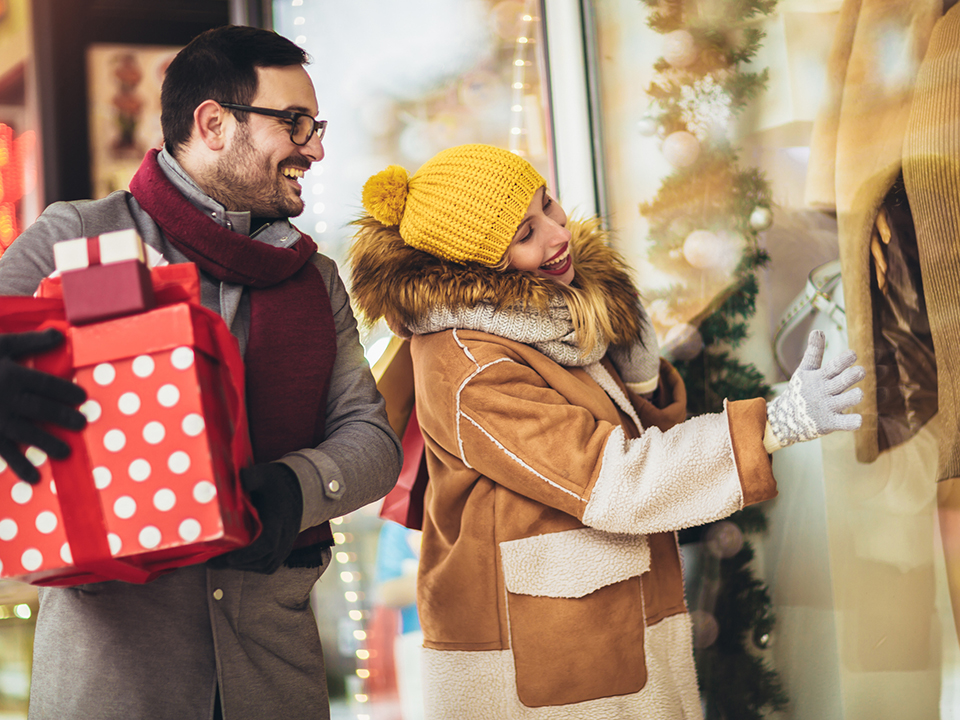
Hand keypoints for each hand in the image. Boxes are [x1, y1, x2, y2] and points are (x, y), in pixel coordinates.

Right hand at [0, 329, 86, 482]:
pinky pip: (4, 451)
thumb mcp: (1, 344)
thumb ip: (30, 342)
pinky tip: (34, 478)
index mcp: (11, 375)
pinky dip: (19, 466)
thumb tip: (59, 334)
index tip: (82, 398)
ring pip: (25, 433)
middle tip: (82, 424)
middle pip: (40, 409)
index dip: (65, 391)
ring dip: (46, 443)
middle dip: (63, 417)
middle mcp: (5, 398)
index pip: (45, 384)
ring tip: (66, 452)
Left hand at [208, 462, 302, 573]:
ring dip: (244, 566)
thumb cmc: (277, 483)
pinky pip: (269, 564)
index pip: (267, 544)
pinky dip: (253, 565)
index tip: (229, 558)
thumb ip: (251, 477)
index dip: (248, 554)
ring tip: (222, 561)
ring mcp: (285, 544)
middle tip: (213, 562)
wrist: (298, 488)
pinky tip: (237, 560)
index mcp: (279, 520)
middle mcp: (284, 536)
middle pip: (263, 560)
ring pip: (266, 565)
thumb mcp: (265, 475)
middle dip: (238, 563)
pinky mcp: (283, 548)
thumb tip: (236, 480)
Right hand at [767, 330, 864, 448]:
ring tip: (859, 394)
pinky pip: (843, 423)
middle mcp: (824, 391)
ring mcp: (827, 408)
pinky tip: (859, 421)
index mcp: (819, 378)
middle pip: (840, 382)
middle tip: (861, 371)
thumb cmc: (800, 391)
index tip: (853, 354)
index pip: (832, 367)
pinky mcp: (830, 423)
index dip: (843, 361)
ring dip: (851, 398)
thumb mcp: (805, 370)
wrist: (786, 419)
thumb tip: (818, 330)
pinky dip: (851, 423)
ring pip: (843, 402)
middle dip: (850, 377)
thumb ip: (814, 352)